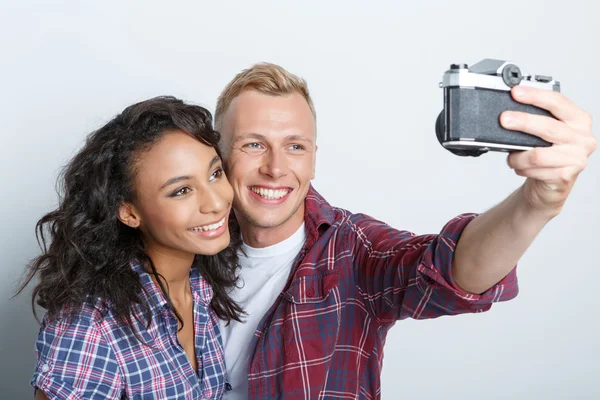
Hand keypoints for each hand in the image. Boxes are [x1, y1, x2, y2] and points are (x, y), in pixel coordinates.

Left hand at [500, 85, 595, 215]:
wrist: (553, 182)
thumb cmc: (548, 153)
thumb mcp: (546, 132)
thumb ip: (537, 119)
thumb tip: (510, 111)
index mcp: (579, 120)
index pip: (557, 102)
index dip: (535, 96)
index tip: (516, 93)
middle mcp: (582, 137)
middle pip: (547, 127)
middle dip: (522, 122)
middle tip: (504, 119)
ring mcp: (576, 157)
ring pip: (537, 154)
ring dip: (517, 157)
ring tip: (512, 157)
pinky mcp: (566, 175)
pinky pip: (535, 170)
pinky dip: (521, 168)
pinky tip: (521, 167)